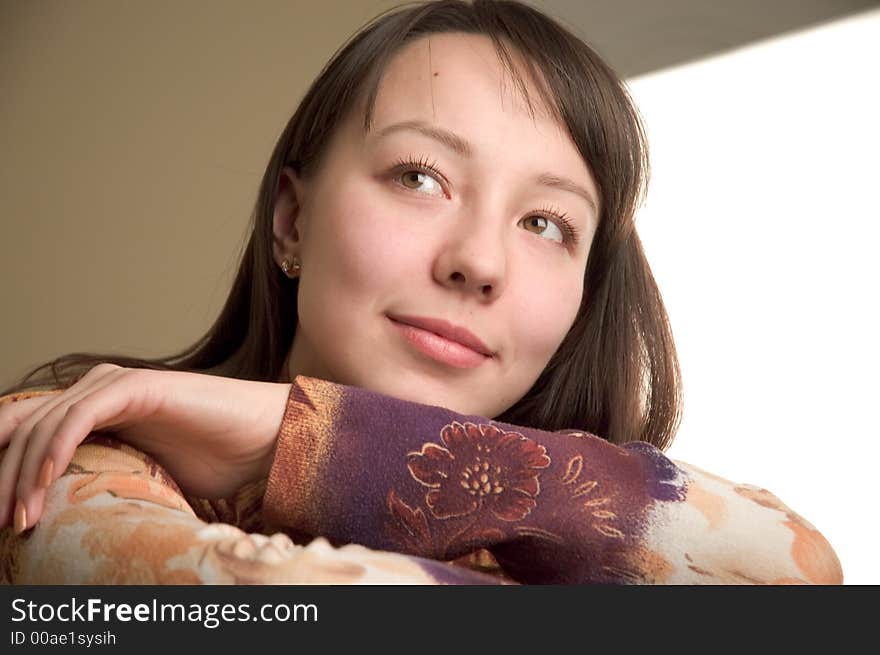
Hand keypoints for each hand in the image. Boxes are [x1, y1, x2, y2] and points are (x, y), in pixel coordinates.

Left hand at [0, 364, 291, 532]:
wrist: (264, 439)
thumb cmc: (216, 460)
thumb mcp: (145, 479)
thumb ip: (105, 481)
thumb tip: (66, 524)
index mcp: (95, 410)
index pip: (27, 434)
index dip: (4, 471)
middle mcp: (98, 391)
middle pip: (25, 430)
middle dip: (4, 477)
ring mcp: (117, 385)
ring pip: (46, 425)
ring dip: (24, 474)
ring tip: (20, 518)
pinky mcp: (136, 387)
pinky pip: (81, 416)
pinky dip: (56, 448)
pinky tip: (47, 481)